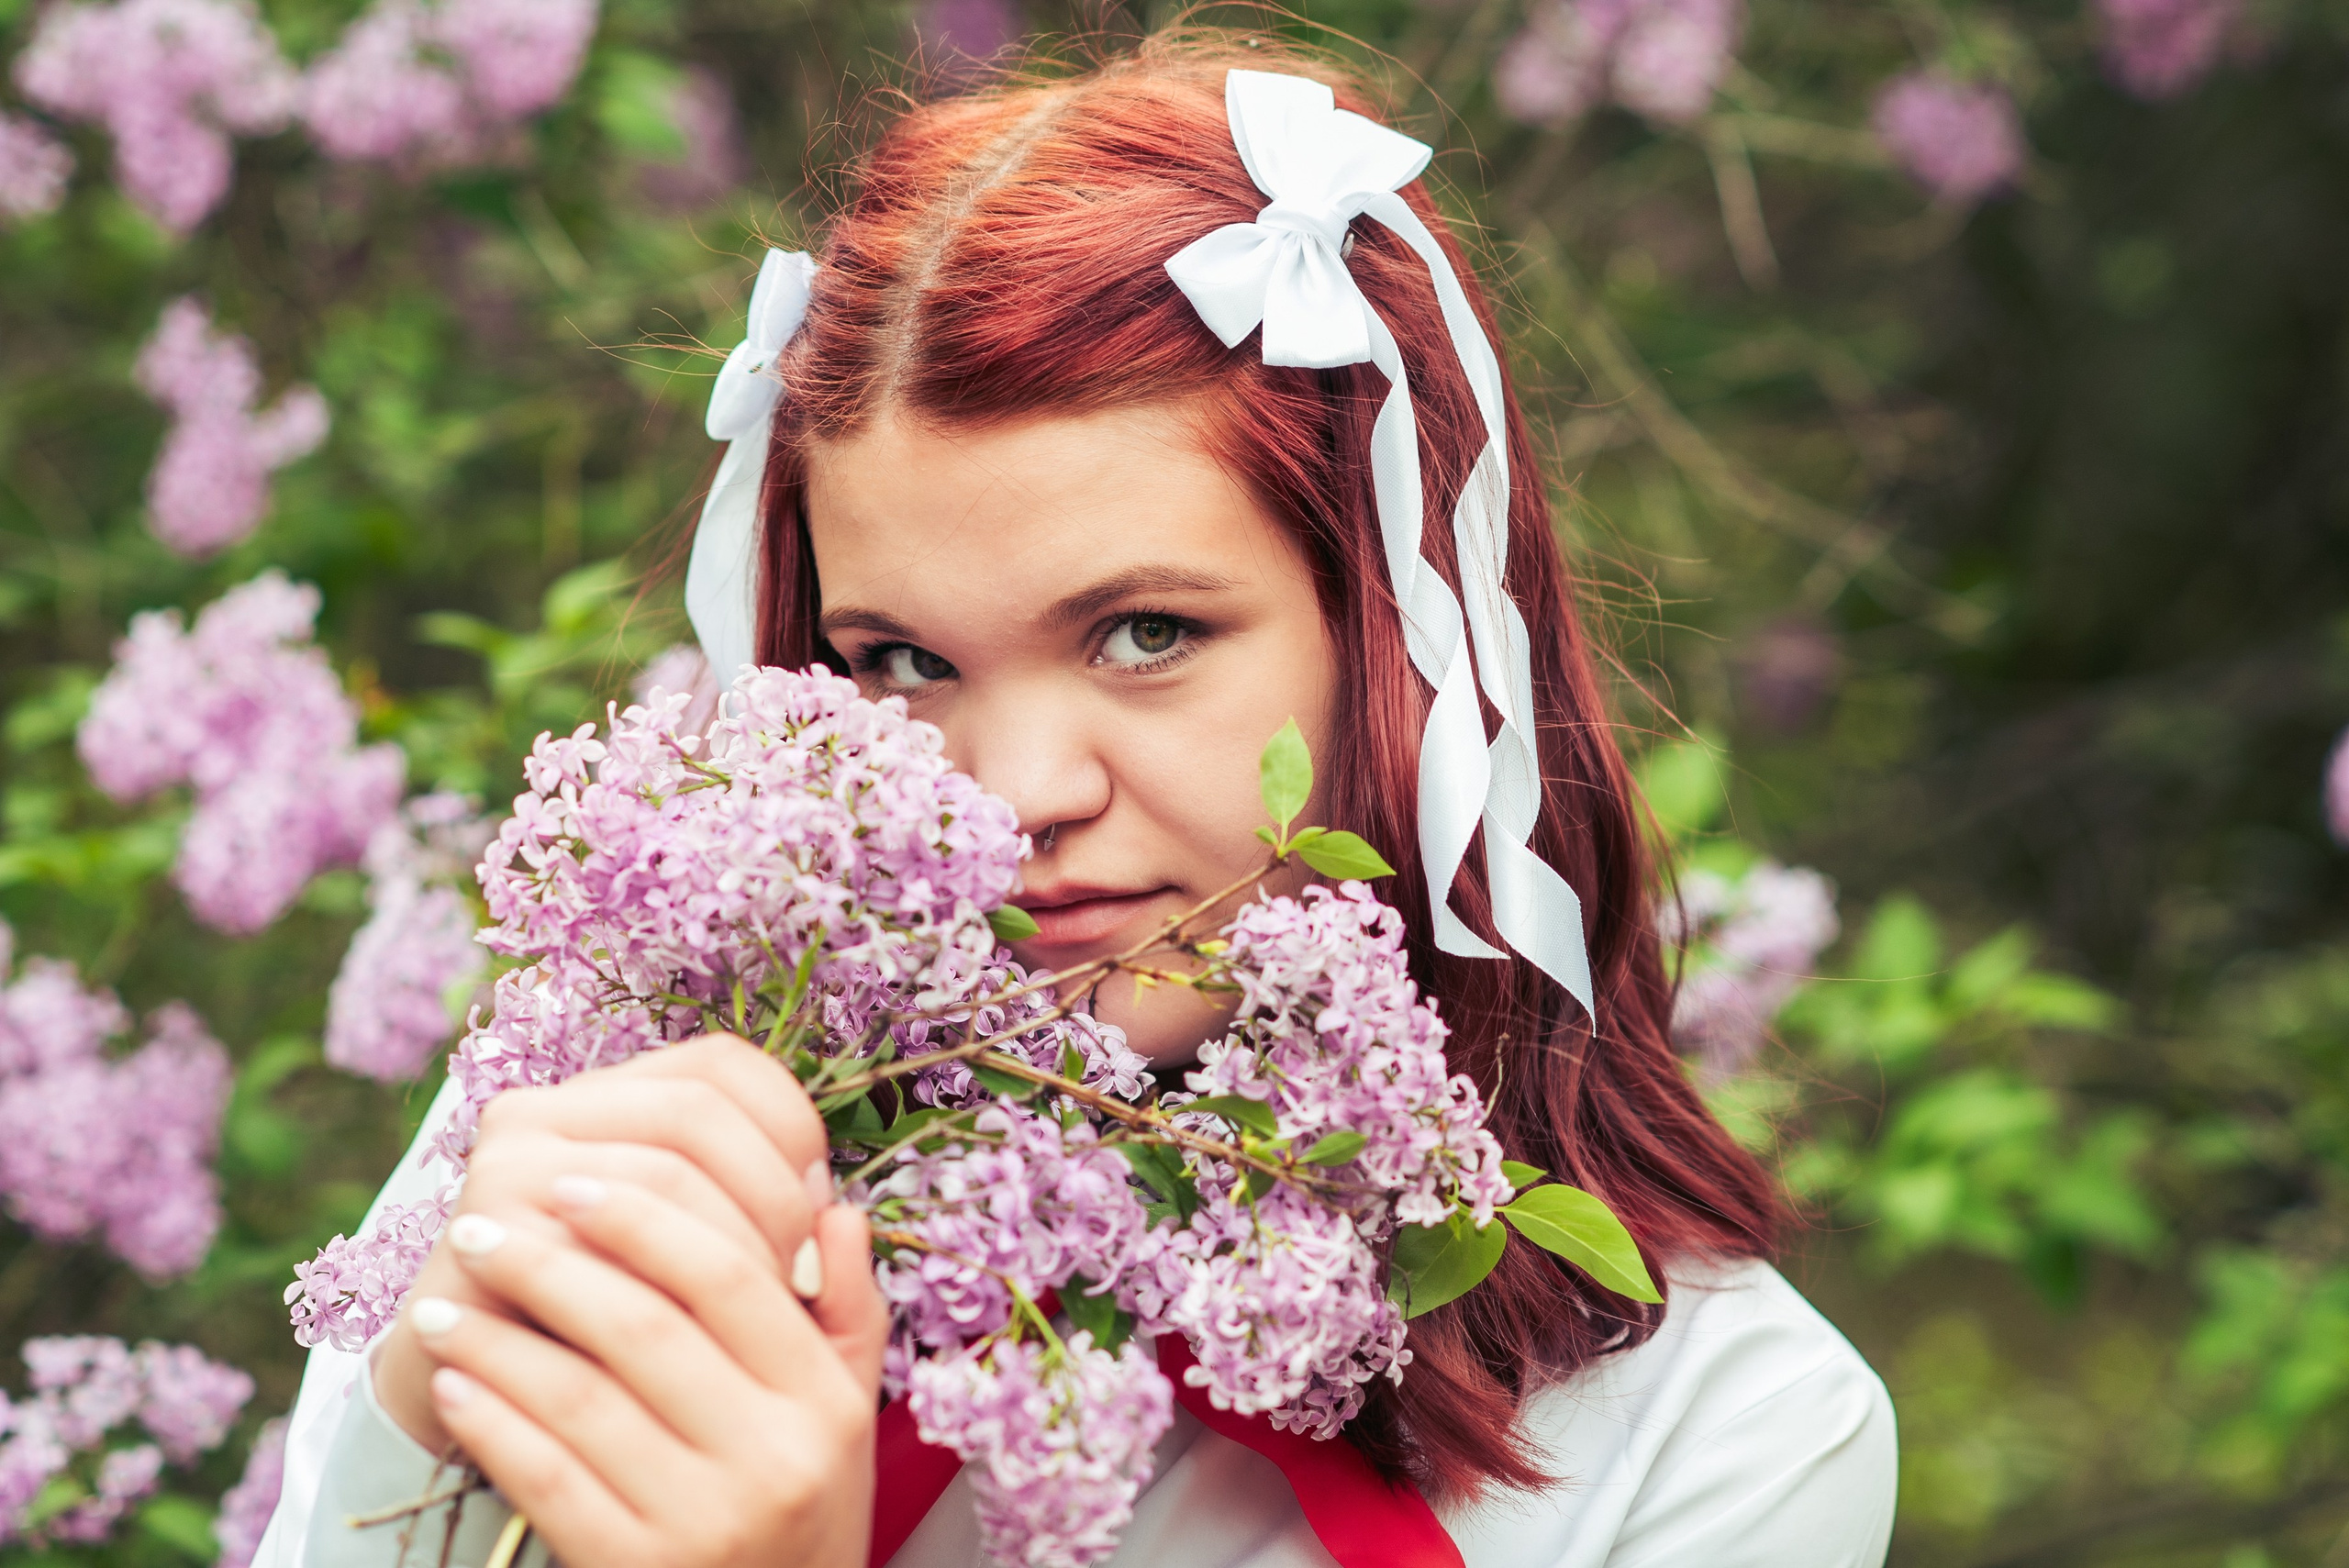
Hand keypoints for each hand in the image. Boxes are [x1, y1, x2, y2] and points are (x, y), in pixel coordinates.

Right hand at [372, 1035, 850, 1451]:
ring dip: (734, 1250)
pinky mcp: (484, 1235)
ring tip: (768, 1312)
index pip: (724, 1063)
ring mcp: (506, 1164)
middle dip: (774, 1195)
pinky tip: (705, 1339)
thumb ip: (776, 1227)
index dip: (794, 1126)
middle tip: (807, 1278)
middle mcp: (547, 1109)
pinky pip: (603, 1250)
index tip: (825, 1208)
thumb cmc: (622, 1340)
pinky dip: (669, 1296)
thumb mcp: (708, 1270)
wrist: (492, 1413)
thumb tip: (847, 1216)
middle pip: (698, 1111)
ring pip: (660, 1176)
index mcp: (609, 1094)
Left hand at [408, 1168, 883, 1567]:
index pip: (731, 1276)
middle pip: (646, 1326)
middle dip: (550, 1265)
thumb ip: (846, 1308)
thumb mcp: (847, 1415)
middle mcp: (773, 1459)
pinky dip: (489, 1423)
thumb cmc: (805, 1509)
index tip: (571, 1183)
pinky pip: (545, 1479)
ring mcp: (705, 1522)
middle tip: (481, 1225)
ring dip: (496, 1340)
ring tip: (441, 1302)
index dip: (645, 1218)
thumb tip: (830, 1203)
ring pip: (580, 1398)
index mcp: (825, 1404)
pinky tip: (453, 1384)